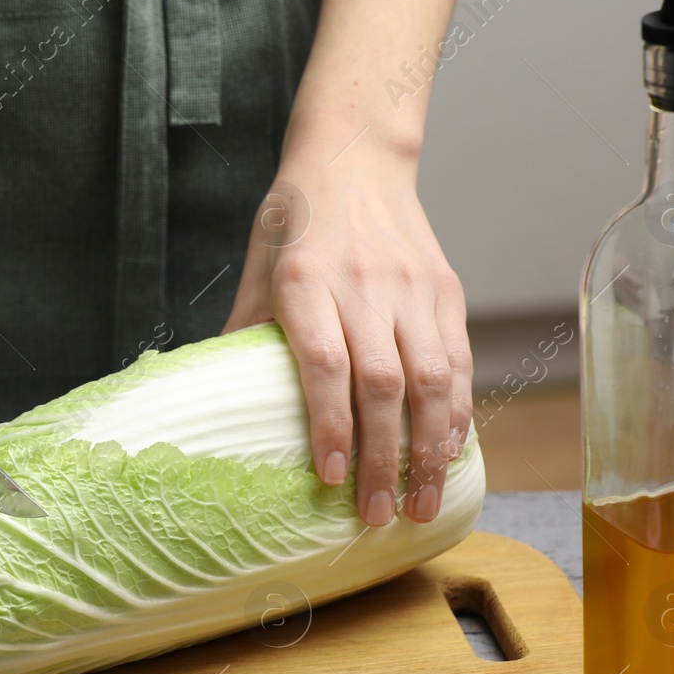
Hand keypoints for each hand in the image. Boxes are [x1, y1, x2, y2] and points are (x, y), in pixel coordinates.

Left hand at [222, 149, 471, 526]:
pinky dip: (457, 414)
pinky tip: (447, 454)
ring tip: (420, 503)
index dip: (330, 425)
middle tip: (376, 516)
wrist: (356, 157)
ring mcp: (412, 289)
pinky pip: (458, 362)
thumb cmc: (297, 220)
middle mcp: (364, 286)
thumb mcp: (256, 267)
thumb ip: (243, 333)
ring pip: (432, 379)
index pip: (325, 364)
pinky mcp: (446, 291)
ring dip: (429, 449)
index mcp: (307, 281)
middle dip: (384, 458)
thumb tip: (215, 405)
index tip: (330, 478)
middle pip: (382, 384)